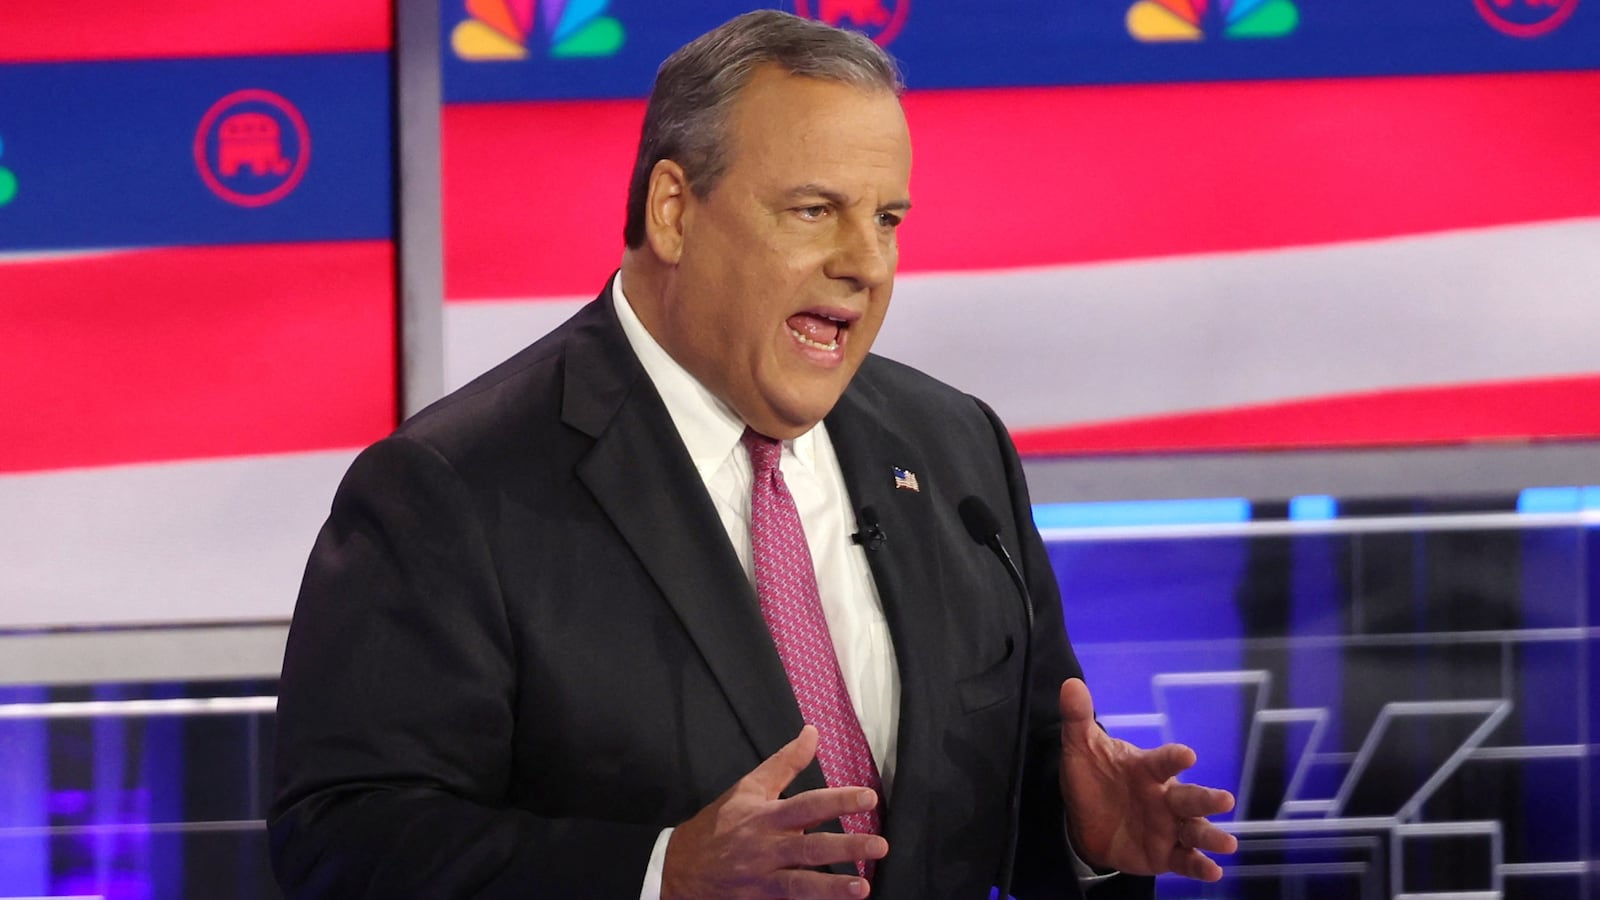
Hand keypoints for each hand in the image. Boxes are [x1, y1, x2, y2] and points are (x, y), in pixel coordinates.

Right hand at [662, 725, 887, 898]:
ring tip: (863, 888)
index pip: (808, 805)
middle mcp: (766, 847)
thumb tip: (812, 732)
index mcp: (766, 816)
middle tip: (880, 844)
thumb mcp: (748, 788)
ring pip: (801, 884)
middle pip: (810, 847)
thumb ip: (784, 763)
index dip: (838, 801)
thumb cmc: (719, 824)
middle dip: (846, 846)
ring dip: (833, 887)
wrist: (678, 867)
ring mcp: (763, 878)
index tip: (868, 797)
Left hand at [1057, 678, 1238, 880]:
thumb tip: (1070, 684)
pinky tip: (1213, 871)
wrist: (1084, 820)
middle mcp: (1165, 797)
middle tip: (1225, 799)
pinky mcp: (1164, 854)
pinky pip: (1184, 860)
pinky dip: (1199, 865)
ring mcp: (1168, 827)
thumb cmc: (1094, 778)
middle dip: (1207, 798)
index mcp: (1148, 769)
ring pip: (1195, 830)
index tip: (1187, 755)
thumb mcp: (1081, 747)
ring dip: (1211, 835)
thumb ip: (1078, 717)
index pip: (1164, 760)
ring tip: (1228, 842)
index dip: (1174, 757)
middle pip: (1190, 797)